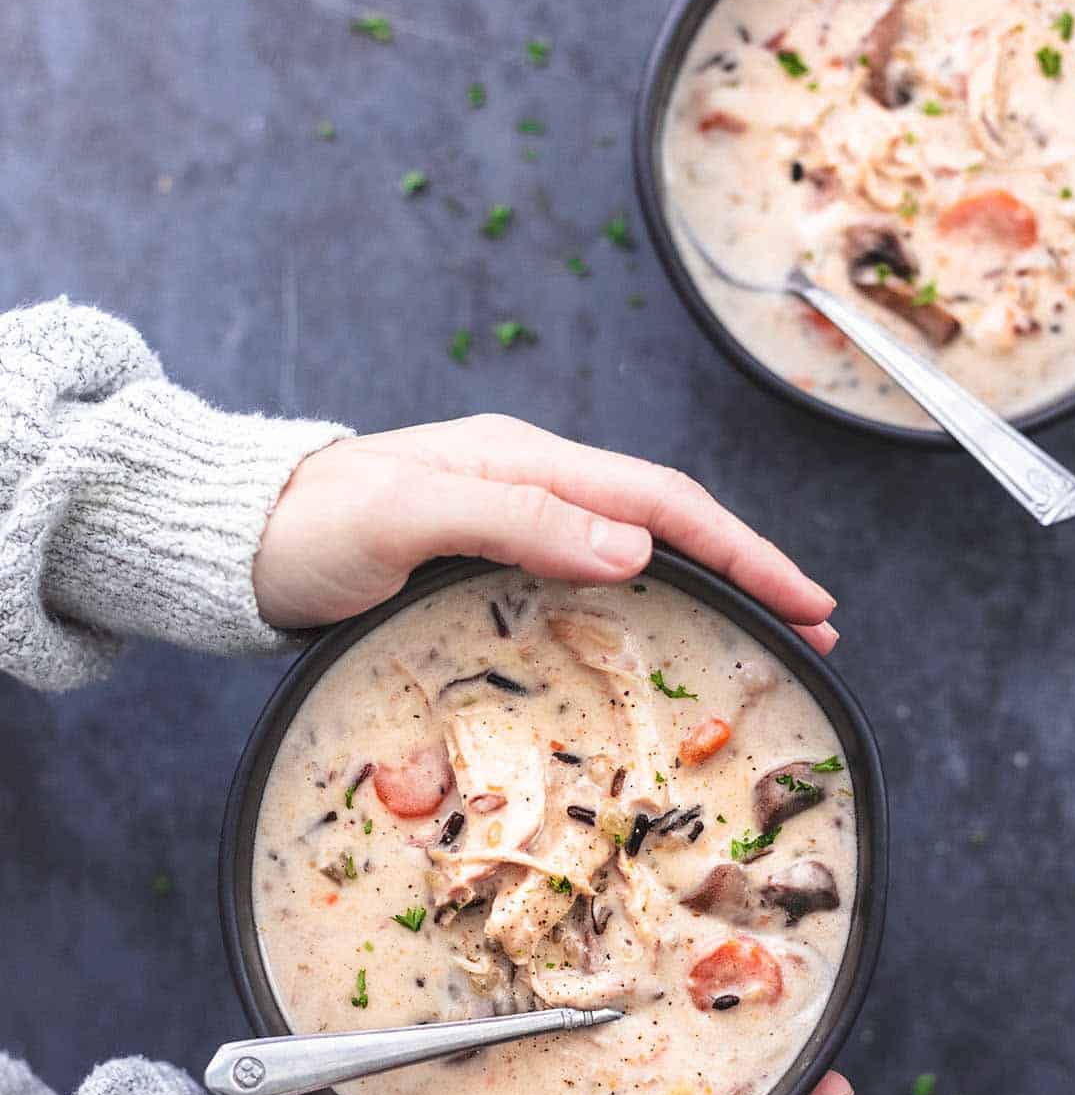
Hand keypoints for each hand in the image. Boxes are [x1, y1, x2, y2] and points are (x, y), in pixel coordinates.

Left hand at [253, 415, 837, 653]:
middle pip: (668, 522)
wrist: (240, 541)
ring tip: (766, 633)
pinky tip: (669, 631)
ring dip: (711, 586)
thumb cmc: (312, 528)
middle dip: (749, 568)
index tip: (806, 599)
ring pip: (639, 550)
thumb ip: (517, 519)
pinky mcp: (493, 558)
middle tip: (814, 629)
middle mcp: (535, 484)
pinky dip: (653, 600)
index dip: (743, 549)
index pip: (663, 501)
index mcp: (528, 462)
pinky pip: (595, 576)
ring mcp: (516, 520)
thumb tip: (634, 547)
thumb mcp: (409, 515)